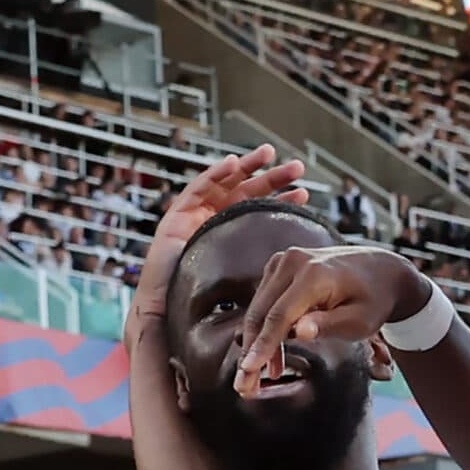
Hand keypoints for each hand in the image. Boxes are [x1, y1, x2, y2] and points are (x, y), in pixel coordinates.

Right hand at [128, 146, 306, 328]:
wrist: (165, 316)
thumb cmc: (199, 308)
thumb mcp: (239, 290)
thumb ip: (260, 281)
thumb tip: (293, 283)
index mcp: (233, 239)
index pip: (261, 214)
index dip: (281, 203)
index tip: (304, 196)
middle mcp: (215, 224)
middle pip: (247, 194)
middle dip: (272, 179)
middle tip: (298, 168)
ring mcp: (196, 218)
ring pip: (225, 185)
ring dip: (247, 166)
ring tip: (269, 153)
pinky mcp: (177, 215)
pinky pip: (197, 189)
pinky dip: (215, 174)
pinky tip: (233, 162)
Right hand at [233, 244, 426, 397]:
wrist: (379, 271)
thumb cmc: (373, 300)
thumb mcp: (360, 320)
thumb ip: (328, 326)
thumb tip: (300, 332)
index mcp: (315, 274)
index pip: (280, 315)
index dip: (263, 345)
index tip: (248, 371)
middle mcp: (294, 261)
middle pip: (262, 312)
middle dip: (252, 351)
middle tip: (244, 387)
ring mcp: (284, 261)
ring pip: (259, 309)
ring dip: (256, 344)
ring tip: (259, 380)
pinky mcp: (279, 267)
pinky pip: (265, 302)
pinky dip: (266, 330)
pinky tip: (273, 359)